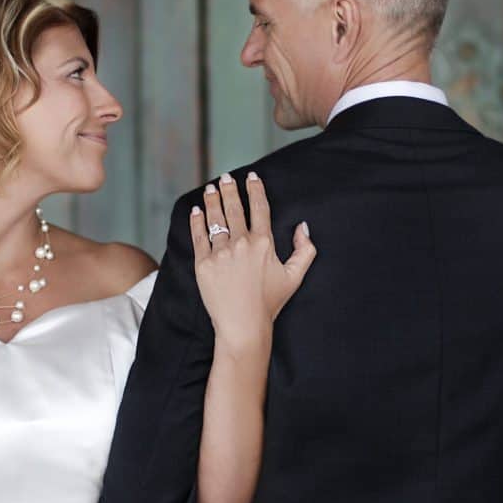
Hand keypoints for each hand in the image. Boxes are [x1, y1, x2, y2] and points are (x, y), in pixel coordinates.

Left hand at [189, 172, 315, 347]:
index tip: (251, 177)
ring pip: (215, 219)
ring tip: (211, 188)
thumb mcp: (295, 276)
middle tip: (226, 177)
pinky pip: (199, 237)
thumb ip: (305, 250)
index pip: (259, 208)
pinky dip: (197, 221)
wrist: (243, 325)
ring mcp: (220, 253)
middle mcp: (241, 243)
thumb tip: (303, 227)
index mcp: (263, 243)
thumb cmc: (270, 303)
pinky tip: (197, 210)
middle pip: (234, 208)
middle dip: (230, 189)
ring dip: (213, 200)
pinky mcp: (203, 264)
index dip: (255, 189)